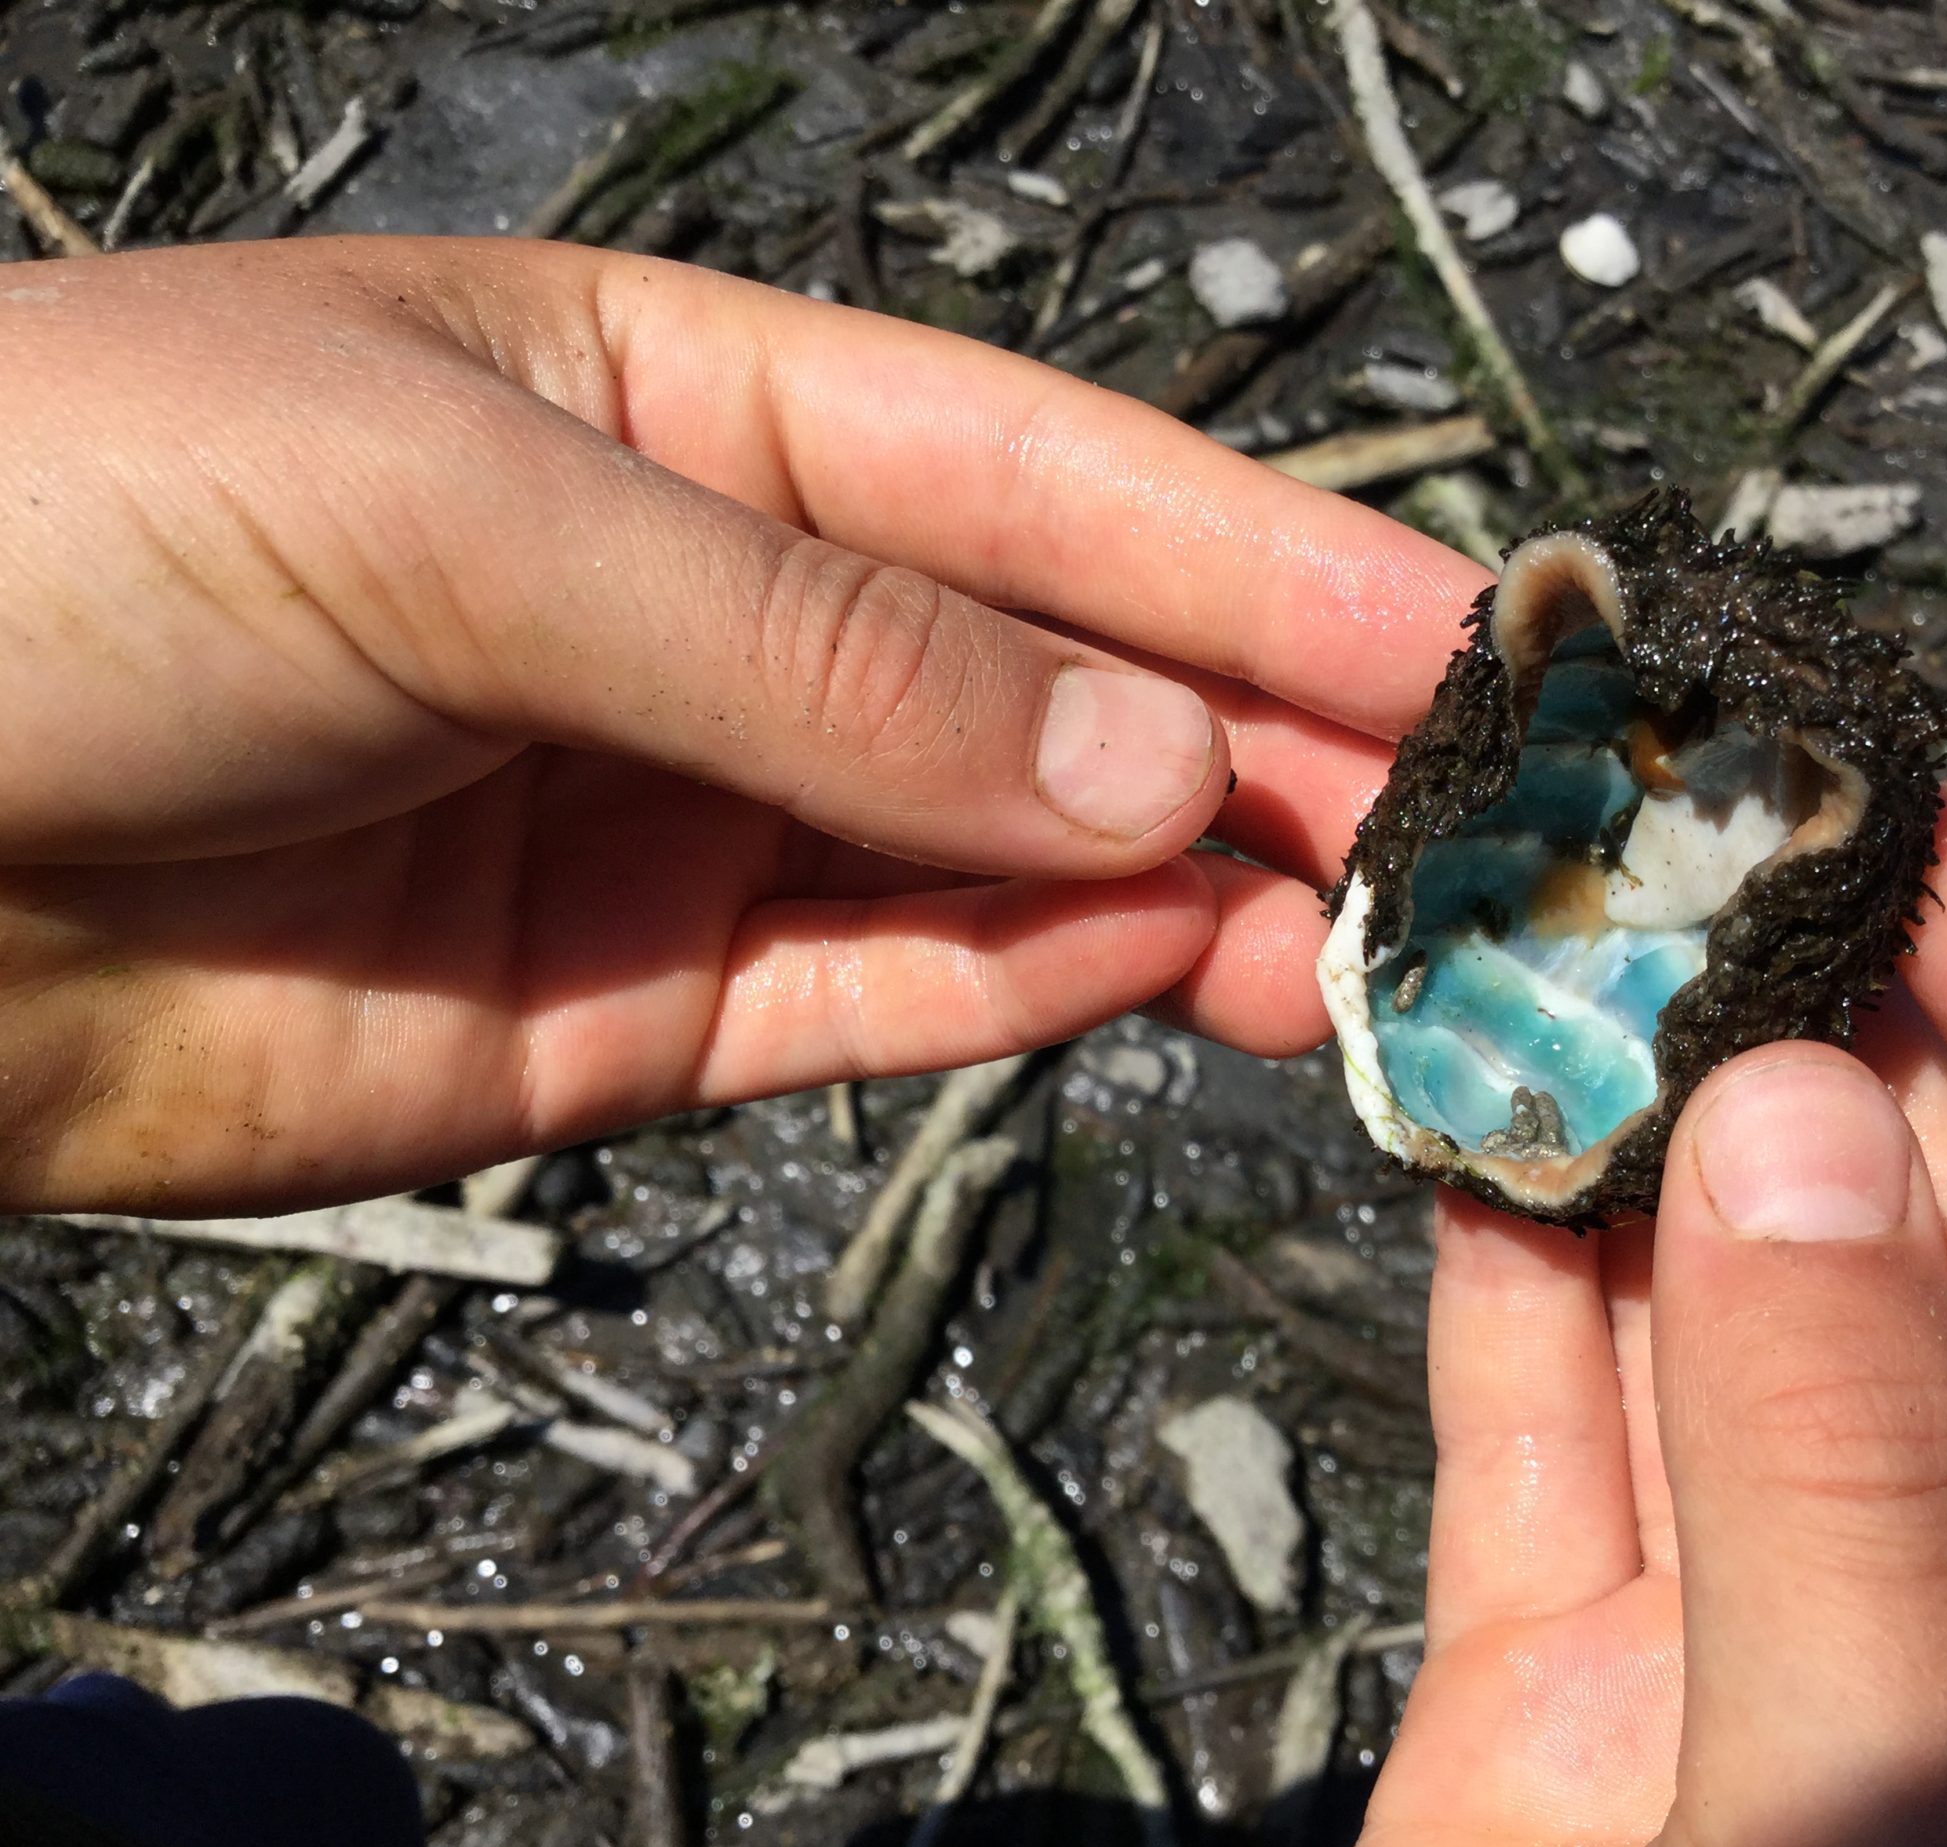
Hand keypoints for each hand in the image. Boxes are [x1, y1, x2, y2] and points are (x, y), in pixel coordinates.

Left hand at [0, 238, 1481, 1212]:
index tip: (1467, 636)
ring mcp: (700, 818)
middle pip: (1069, 675)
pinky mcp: (648, 1012)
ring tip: (1372, 936)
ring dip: (1201, 888)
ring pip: (1017, 852)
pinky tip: (1180, 975)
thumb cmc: (45, 541)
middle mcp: (731, 609)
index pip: (1048, 480)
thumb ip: (815, 647)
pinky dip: (1047, 986)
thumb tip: (1129, 762)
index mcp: (692, 402)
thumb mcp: (456, 509)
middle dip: (1276, 740)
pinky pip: (898, 991)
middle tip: (1472, 825)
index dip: (1268, 558)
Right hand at [1342, 784, 1946, 1846]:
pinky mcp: (1558, 1680)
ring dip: (1635, 1107)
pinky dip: (1493, 1246)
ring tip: (1553, 924)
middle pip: (1922, 1228)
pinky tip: (1460, 1106)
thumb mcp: (1886, 1844)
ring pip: (1709, 1291)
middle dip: (1820, 1014)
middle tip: (1696, 831)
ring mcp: (1755, 1630)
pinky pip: (1535, 1405)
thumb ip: (1856, 1488)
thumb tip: (1797, 1138)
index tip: (1933, 838)